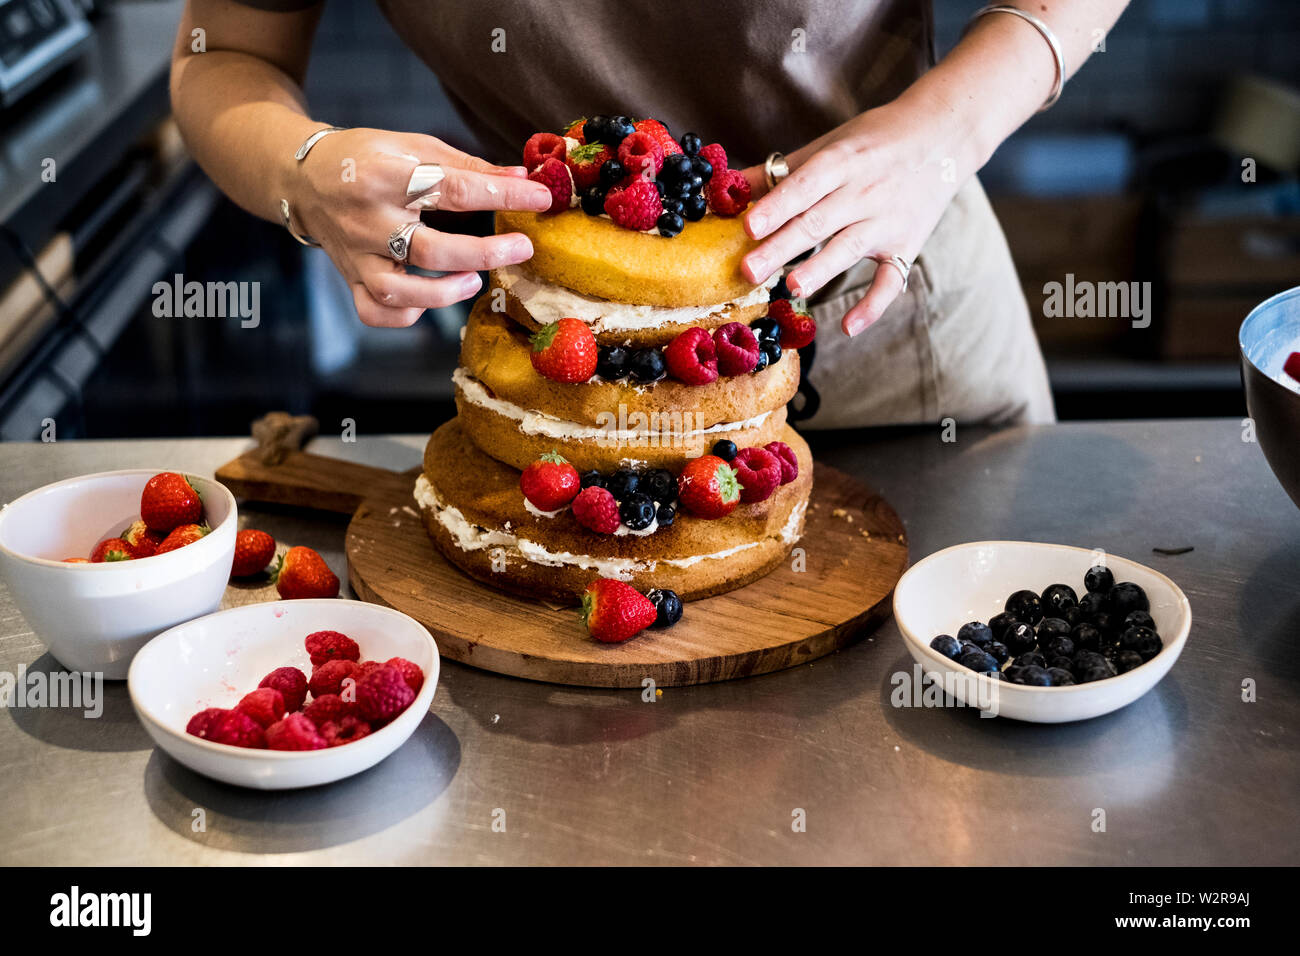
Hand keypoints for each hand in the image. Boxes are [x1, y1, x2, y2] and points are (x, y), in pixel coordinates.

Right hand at [291, 128, 552, 326]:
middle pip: (429, 250)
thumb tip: (523, 175)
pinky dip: (406, 314)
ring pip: (398, 291)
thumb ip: (468, 165)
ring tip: (473, 280)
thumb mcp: (413, 146)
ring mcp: (355, 255)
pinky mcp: (349, 278)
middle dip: (484, 253)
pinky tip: (428, 299)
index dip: (503, 194)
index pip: (453, 189)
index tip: (540, 197)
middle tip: (522, 248)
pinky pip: (375, 312)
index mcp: (383, 175)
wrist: (302, 177)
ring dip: (444, 293)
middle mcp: (365, 219)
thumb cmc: (366, 158)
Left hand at [738, 103, 959, 335]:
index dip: (777, 207)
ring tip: (792, 287)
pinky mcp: (907, 245)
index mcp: (842, 161)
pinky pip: (891, 280)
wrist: (943, 136)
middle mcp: (865, 191)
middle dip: (782, 247)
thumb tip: (727, 185)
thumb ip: (781, 172)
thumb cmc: (874, 141)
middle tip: (749, 270)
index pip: (805, 186)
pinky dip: (873, 305)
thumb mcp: (829, 145)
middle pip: (818, 222)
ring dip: (821, 270)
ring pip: (850, 249)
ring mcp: (887, 221)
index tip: (748, 226)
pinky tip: (848, 328)